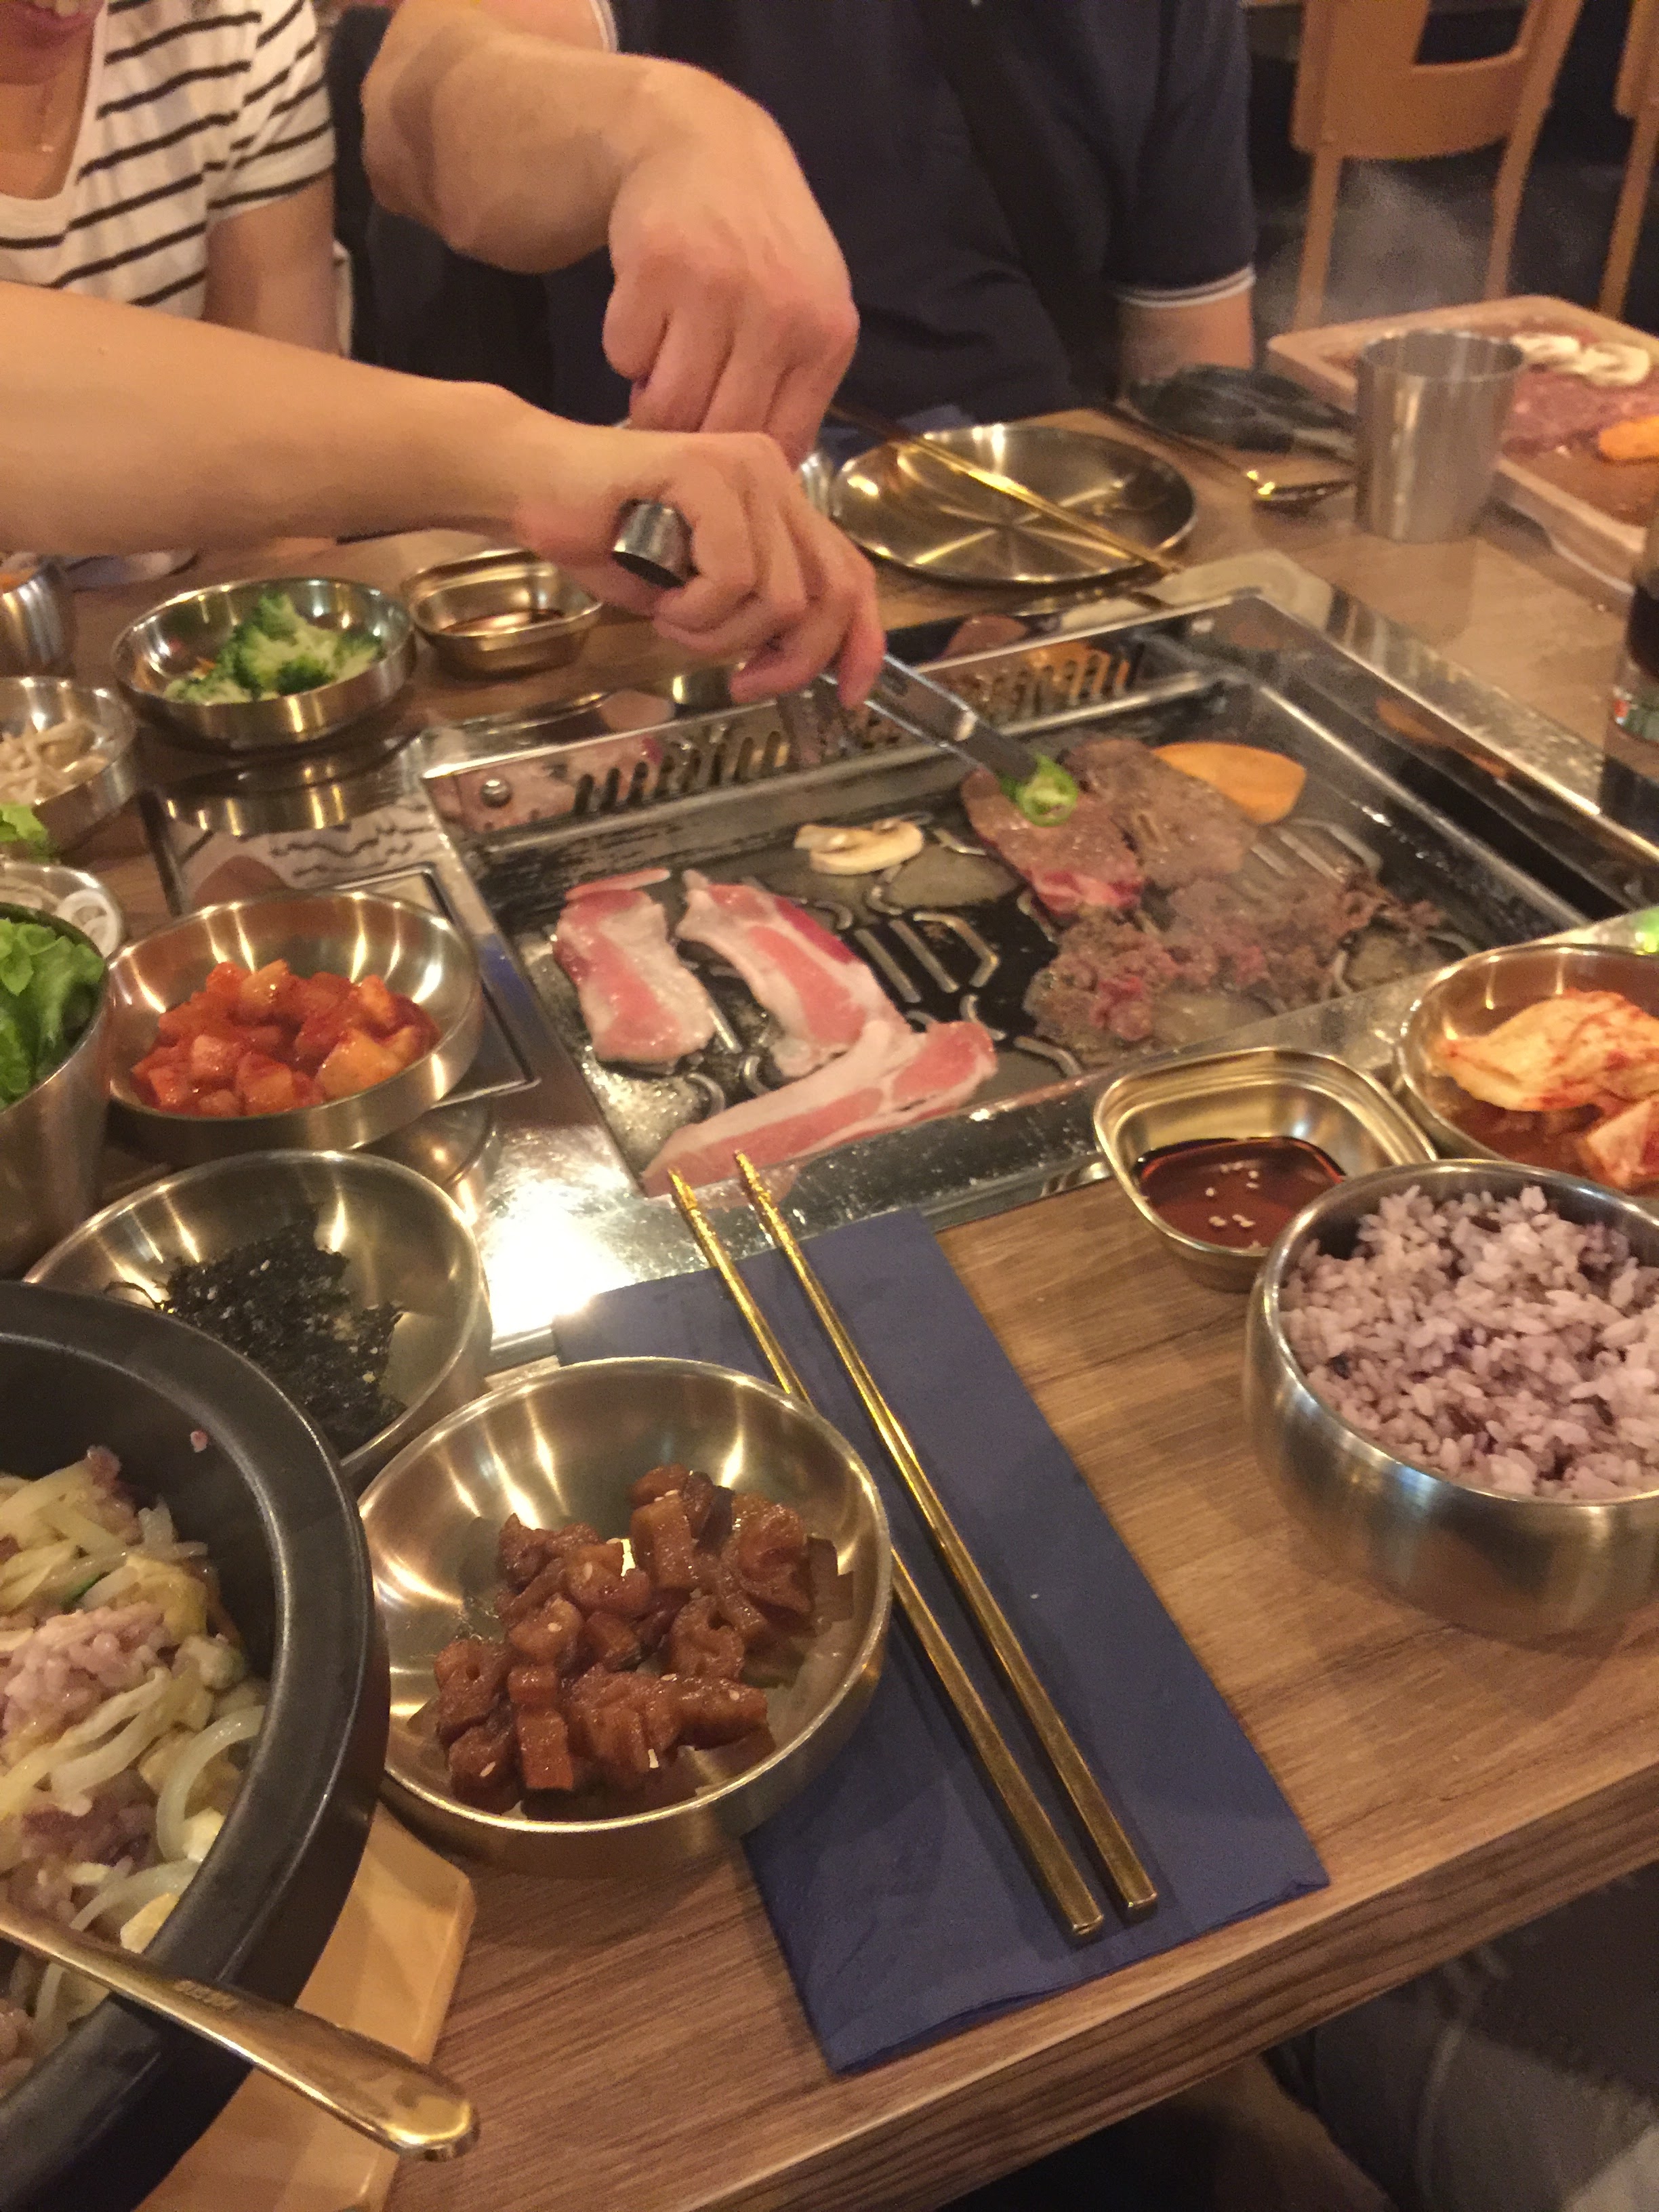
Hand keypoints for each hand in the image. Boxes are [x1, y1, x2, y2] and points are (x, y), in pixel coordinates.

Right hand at [510, 422, 882, 705]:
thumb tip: (796, 662)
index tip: (850, 696)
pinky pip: (732, 577)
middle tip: (744, 684)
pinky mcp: (706, 471)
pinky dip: (694, 610)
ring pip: (779, 597)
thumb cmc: (607, 541)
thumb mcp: (699, 594)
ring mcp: (744, 468)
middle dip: (792, 661)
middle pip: (831, 594)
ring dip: (721, 636)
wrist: (532, 488)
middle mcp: (773, 476)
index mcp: (780, 502)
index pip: (850, 574)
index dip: (861, 642)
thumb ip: (754, 614)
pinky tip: (658, 597)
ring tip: (674, 619)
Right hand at [604, 70, 857, 466]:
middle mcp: (780, 314)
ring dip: (650, 399)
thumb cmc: (761, 242)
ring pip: (665, 407)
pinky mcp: (655, 266)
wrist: (705, 144)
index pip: (779, 447)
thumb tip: (761, 484)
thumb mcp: (807, 310)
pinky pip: (623, 356)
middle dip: (686, 438)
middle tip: (675, 411)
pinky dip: (625, 350)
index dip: (738, 466)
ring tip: (662, 365)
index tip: (714, 456)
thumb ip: (794, 390)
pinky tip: (646, 316)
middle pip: (716, 435)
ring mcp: (717, 288)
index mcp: (826, 337)